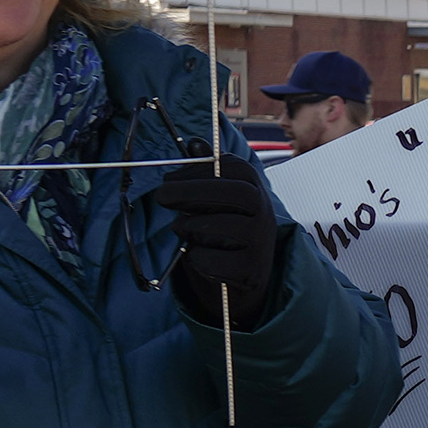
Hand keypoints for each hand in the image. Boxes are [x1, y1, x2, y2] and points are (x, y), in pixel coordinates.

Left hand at [166, 150, 291, 330]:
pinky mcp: (251, 274)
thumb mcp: (216, 202)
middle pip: (237, 192)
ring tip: (183, 231)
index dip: (199, 169)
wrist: (242, 285)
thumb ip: (206, 174)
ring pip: (223, 226)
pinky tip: (198, 257)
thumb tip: (195, 143)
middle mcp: (265, 215)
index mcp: (256, 191)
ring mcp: (261, 245)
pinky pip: (214, 260)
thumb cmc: (223, 235)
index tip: (170, 177)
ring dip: (191, 227)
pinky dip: (197, 258)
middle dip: (194, 191)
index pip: (235, 167)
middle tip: (161, 196)